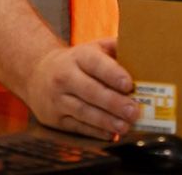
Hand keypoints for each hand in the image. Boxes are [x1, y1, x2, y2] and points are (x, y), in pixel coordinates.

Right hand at [24, 38, 139, 139]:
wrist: (37, 72)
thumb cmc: (77, 60)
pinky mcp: (54, 118)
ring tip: (125, 126)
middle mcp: (65, 77)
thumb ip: (116, 48)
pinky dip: (95, 131)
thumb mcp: (94, 47)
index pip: (96, 64)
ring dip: (106, 121)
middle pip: (91, 91)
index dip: (113, 74)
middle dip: (114, 103)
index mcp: (79, 56)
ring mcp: (57, 99)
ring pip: (84, 112)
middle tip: (134, 111)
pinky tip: (111, 134)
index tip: (129, 84)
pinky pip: (77, 126)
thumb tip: (144, 51)